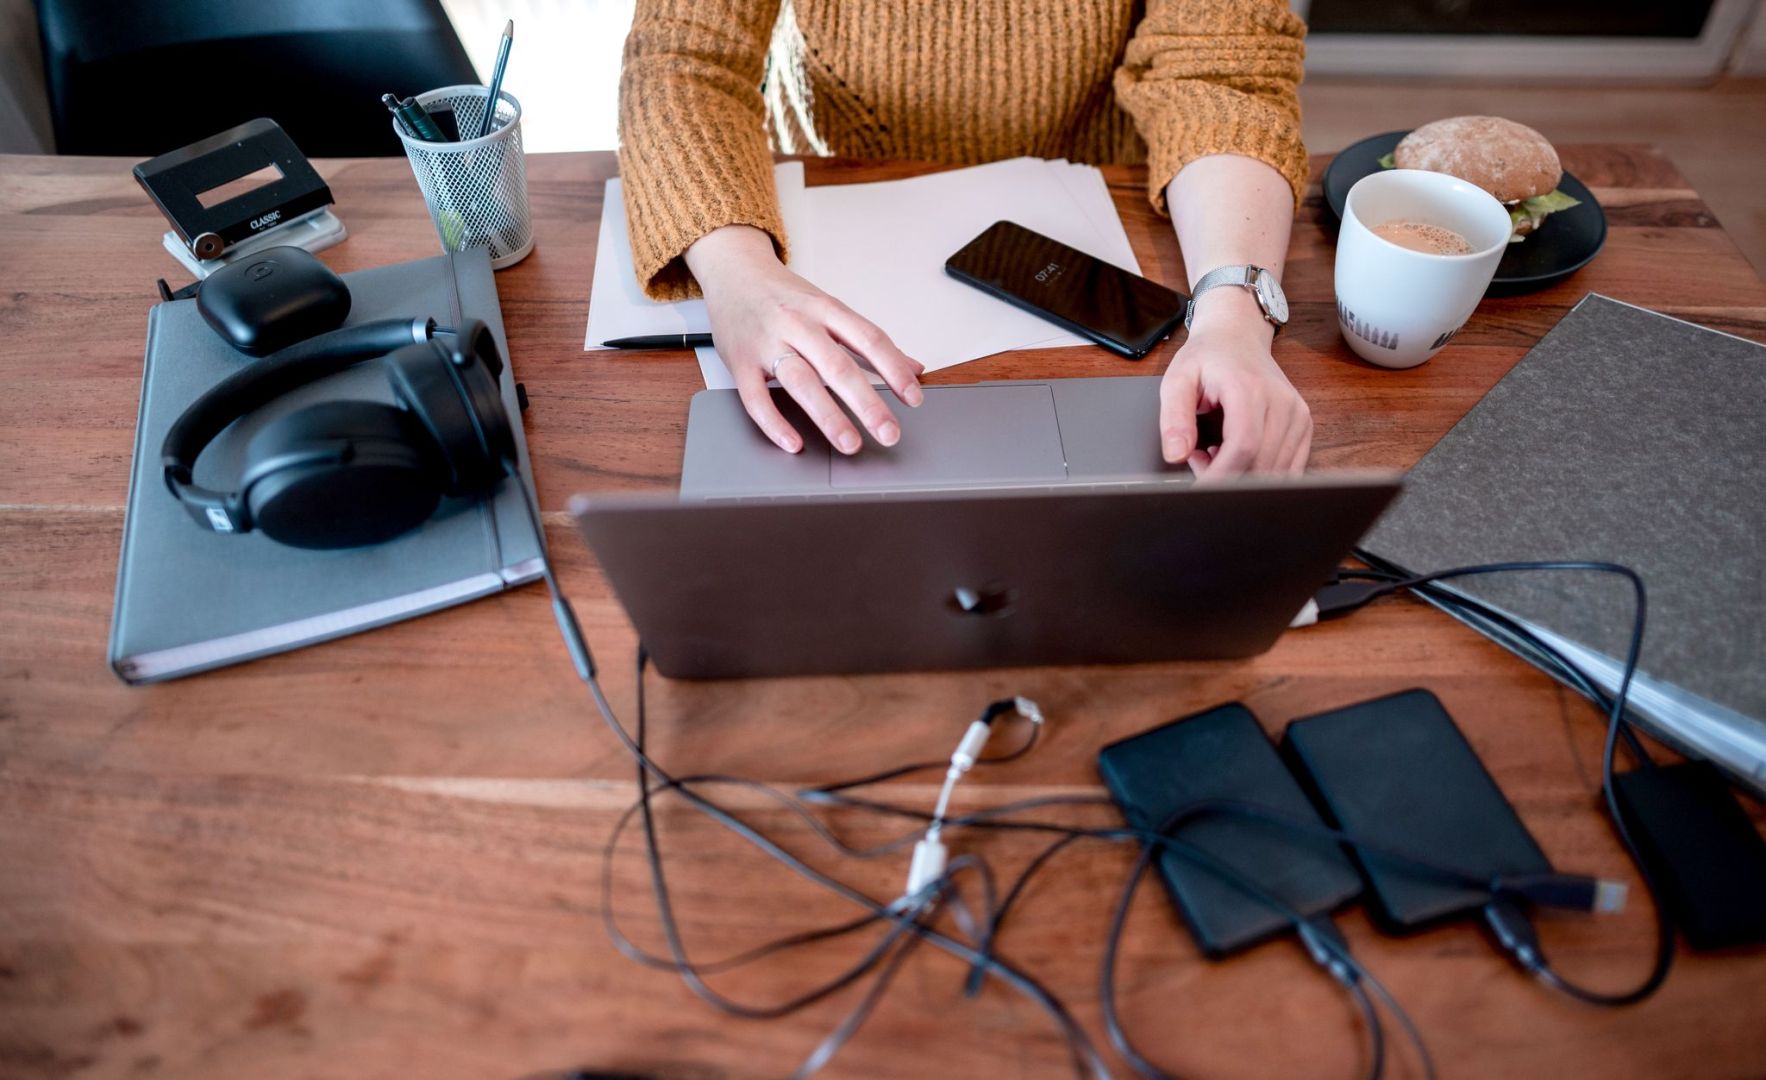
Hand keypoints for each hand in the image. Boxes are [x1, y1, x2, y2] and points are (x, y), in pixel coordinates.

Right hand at [685, 224, 923, 453]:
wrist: (733, 271)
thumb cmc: (783, 295)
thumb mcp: (829, 308)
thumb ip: (868, 341)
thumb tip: (913, 367)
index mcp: (826, 309)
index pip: (869, 339)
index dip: (894, 370)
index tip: (913, 398)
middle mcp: (799, 324)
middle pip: (838, 366)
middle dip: (867, 403)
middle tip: (889, 433)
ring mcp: (767, 343)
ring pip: (801, 382)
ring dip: (828, 416)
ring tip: (850, 443)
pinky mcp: (741, 362)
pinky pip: (756, 398)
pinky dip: (774, 423)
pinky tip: (794, 443)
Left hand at [1158, 288, 1310, 477]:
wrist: (1237, 337)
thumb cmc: (1207, 357)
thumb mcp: (1177, 380)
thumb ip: (1173, 418)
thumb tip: (1176, 454)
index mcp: (1250, 389)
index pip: (1244, 447)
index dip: (1221, 477)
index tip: (1200, 491)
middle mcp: (1282, 403)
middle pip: (1261, 465)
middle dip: (1227, 478)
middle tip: (1199, 460)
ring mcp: (1298, 416)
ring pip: (1276, 471)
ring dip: (1243, 477)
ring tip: (1215, 453)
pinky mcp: (1304, 426)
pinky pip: (1288, 468)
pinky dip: (1260, 473)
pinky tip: (1236, 455)